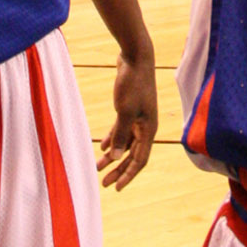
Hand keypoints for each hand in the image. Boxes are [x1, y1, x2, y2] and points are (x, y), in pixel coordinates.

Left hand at [97, 45, 156, 189]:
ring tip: (98, 167)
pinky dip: (113, 139)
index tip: (116, 188)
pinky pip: (122, 130)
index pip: (140, 160)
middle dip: (118, 170)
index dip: (128, 175)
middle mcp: (145, 126)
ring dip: (113, 156)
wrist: (135, 57)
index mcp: (149, 129)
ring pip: (125, 143)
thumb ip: (121, 135)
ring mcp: (138, 117)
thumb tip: (116, 157)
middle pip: (132, 154)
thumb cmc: (133, 83)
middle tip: (104, 183)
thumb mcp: (125, 111)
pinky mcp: (130, 108)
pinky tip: (103, 147)